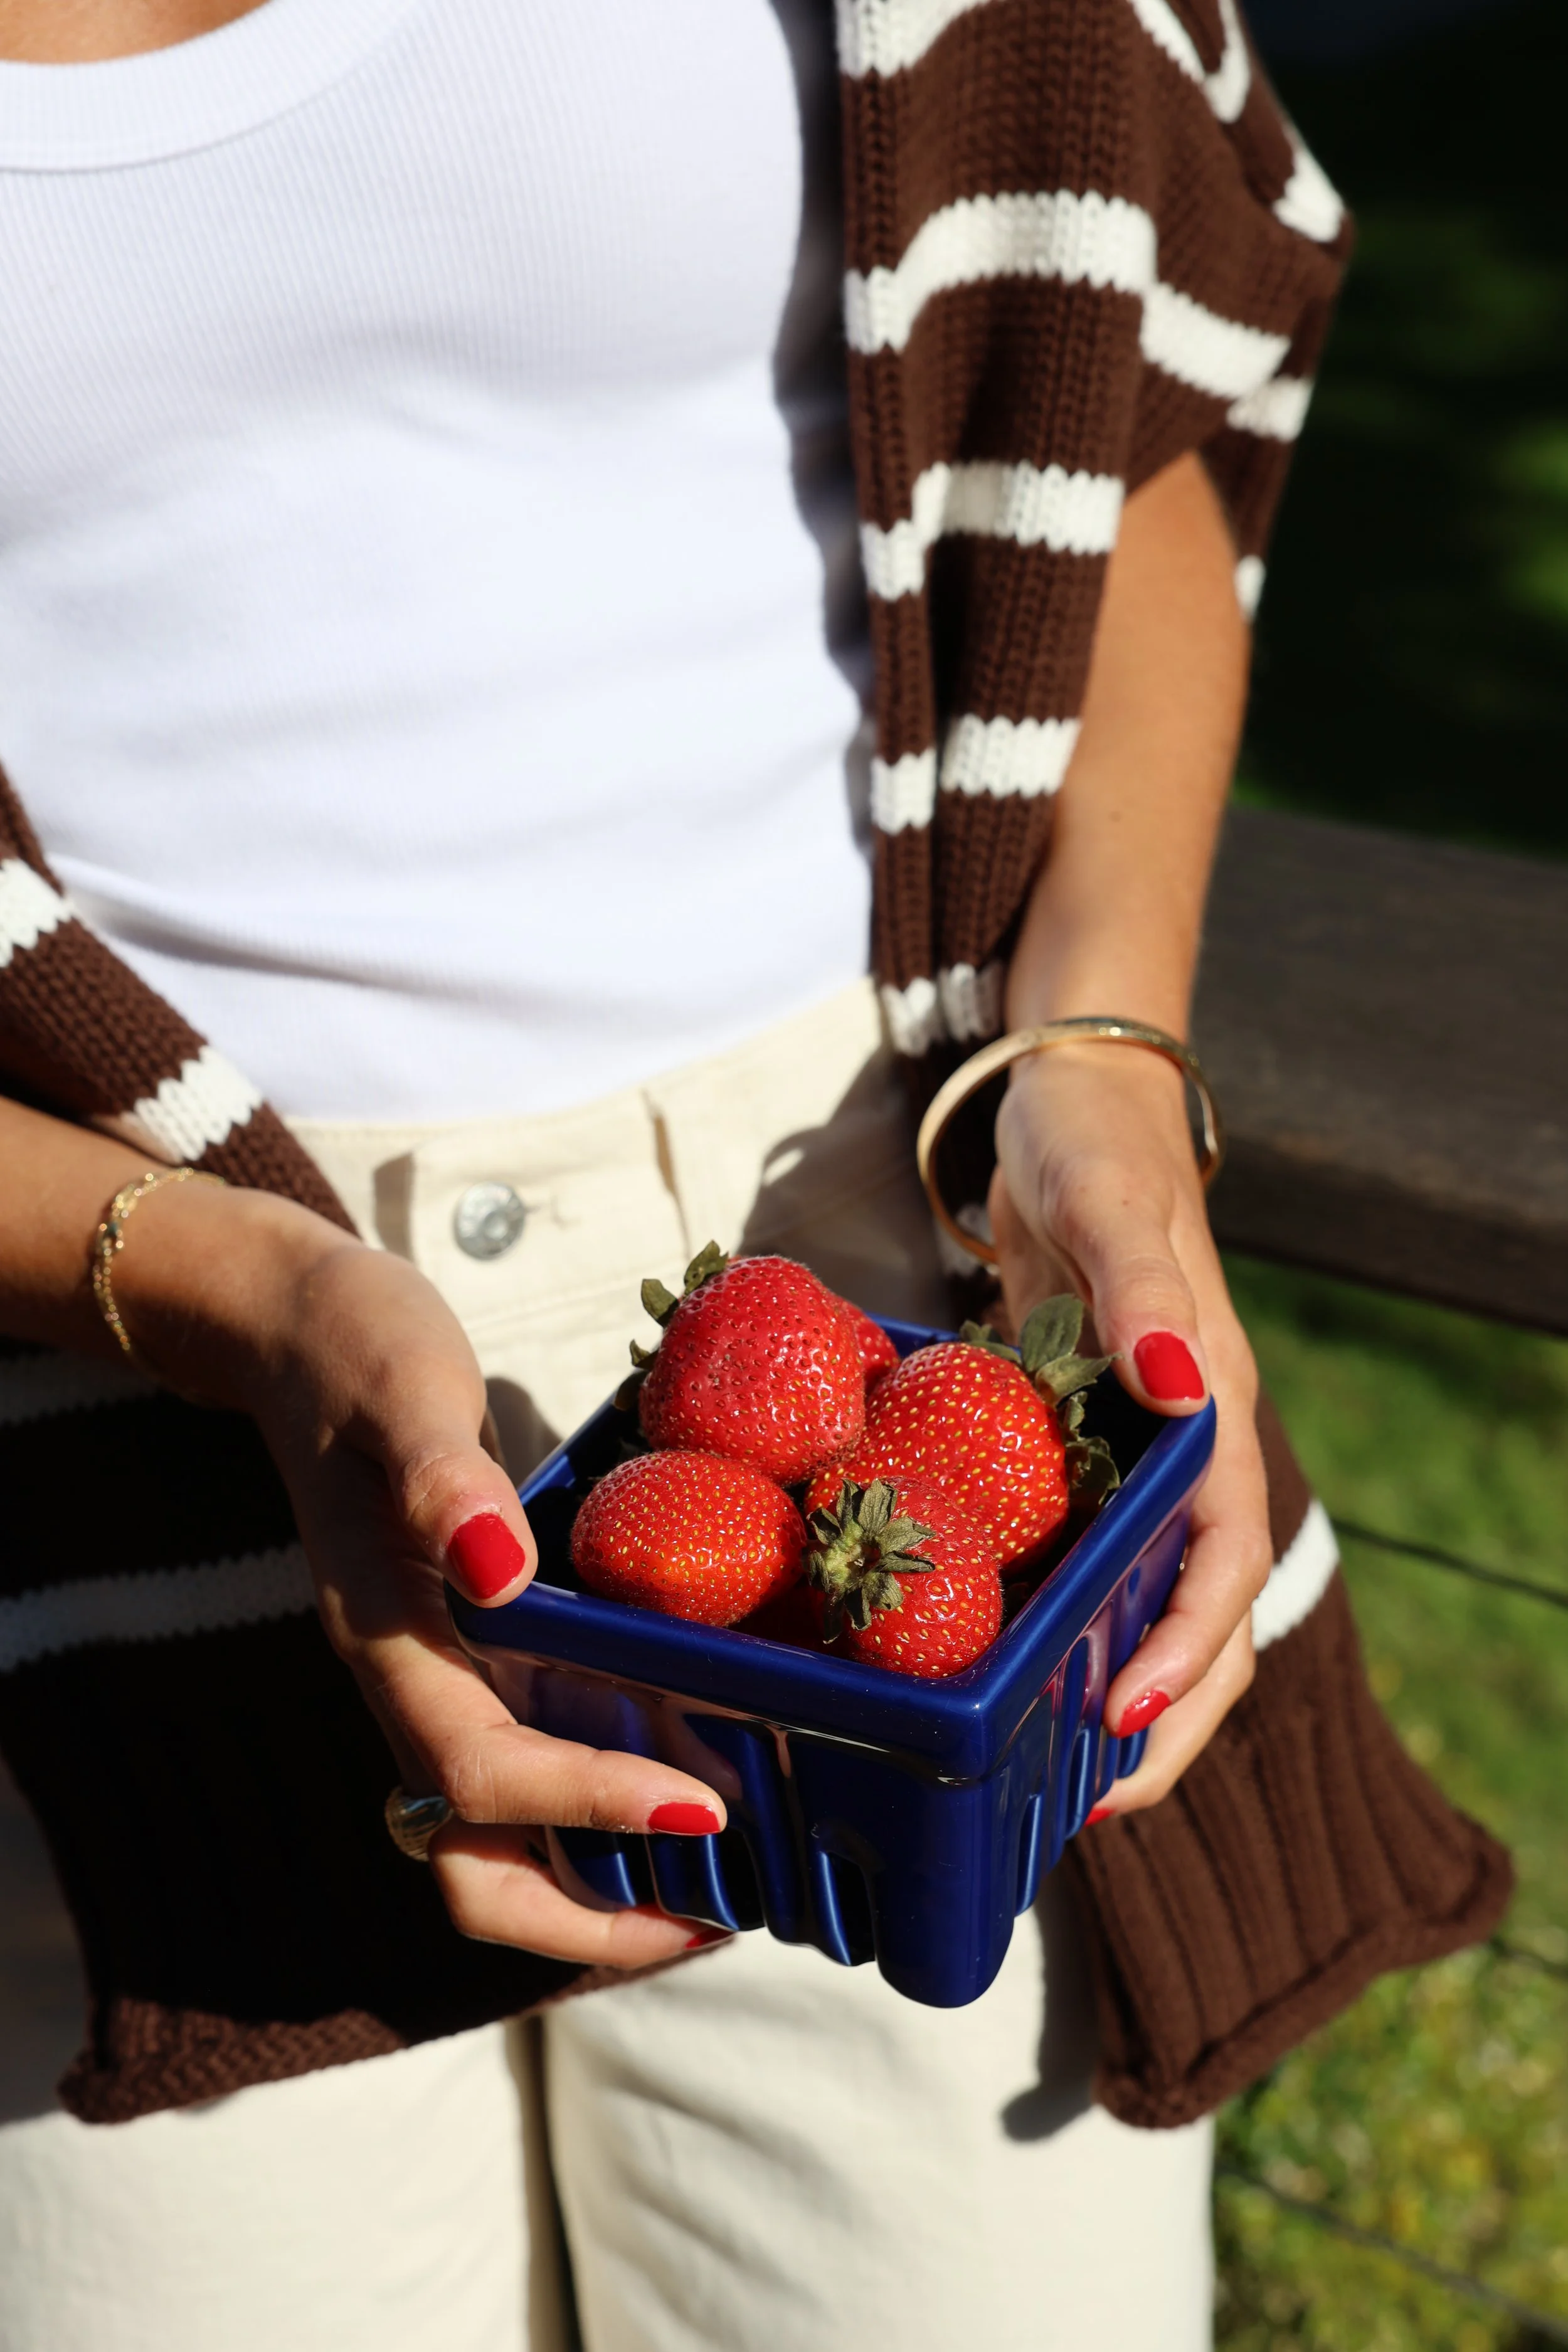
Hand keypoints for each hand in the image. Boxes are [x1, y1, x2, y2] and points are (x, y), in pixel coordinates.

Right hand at [116, 1181, 725, 1963]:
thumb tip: (497, 1569)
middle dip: (584, 1917)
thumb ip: (440, 1474)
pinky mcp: (468, 1656)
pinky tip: (686, 1774)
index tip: (703, 1807)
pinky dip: (598, 1804)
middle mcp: (409, 1681)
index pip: (481, 1770)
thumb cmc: (354, 1348)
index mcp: (387, 1635)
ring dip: (597, 1882)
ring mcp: (436, 1677)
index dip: (588, 1802)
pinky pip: (527, 1768)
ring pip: (497, 1839)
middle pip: (470, 1861)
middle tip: (713, 1915)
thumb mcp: (402, 1384)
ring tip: (718, 1882)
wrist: (298, 1329)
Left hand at [990, 1043, 1269, 1816]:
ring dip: (1113, 1686)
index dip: (1187, 1643)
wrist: (1070, 1105)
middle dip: (1161, 1715)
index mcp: (1212, 1407)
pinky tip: (1007, 1667)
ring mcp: (1135, 1454)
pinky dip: (1063, 1622)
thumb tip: (1172, 1378)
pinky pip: (1089, 1555)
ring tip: (1053, 1779)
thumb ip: (1142, 1283)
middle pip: (1201, 1611)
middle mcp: (1186, 1447)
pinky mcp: (1082, 1445)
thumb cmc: (1094, 1144)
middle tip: (1086, 1805)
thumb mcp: (1110, 1198)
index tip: (1127, 1712)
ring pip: (1147, 1599)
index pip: (1226, 1556)